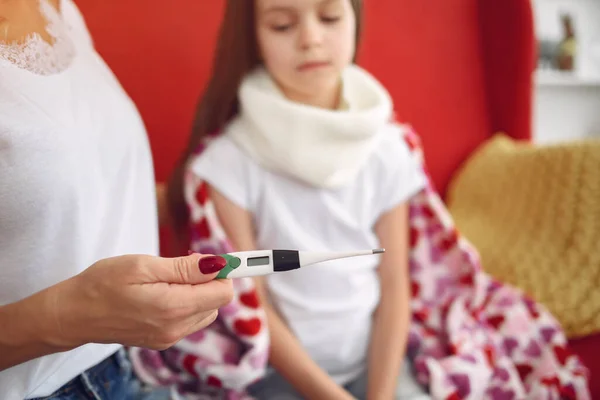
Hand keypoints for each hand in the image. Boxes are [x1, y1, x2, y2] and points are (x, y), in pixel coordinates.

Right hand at [41, 253, 232, 349]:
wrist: (73, 314)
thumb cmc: (102, 284)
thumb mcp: (143, 266)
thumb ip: (184, 268)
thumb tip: (218, 264)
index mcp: (173, 308)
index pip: (224, 292)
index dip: (222, 271)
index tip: (212, 257)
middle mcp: (176, 328)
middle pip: (217, 301)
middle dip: (207, 279)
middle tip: (179, 264)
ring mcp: (169, 337)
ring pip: (205, 311)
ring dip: (197, 292)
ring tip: (167, 278)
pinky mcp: (162, 339)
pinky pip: (189, 320)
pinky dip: (186, 303)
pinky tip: (163, 292)